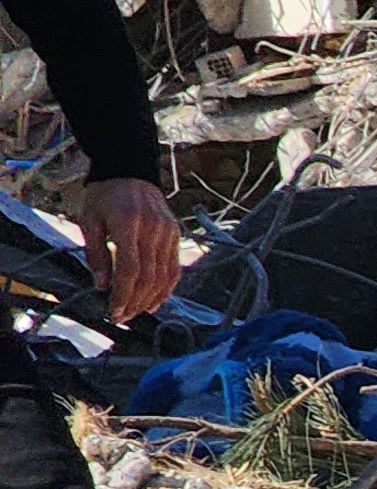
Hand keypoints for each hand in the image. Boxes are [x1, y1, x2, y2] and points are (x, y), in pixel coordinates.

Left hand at [74, 178, 176, 323]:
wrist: (129, 171)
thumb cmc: (105, 195)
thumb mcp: (90, 220)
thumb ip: (96, 253)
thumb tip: (101, 285)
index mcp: (128, 224)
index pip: (130, 269)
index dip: (123, 294)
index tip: (114, 311)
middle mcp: (153, 230)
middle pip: (149, 276)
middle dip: (136, 301)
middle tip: (123, 317)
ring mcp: (168, 233)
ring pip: (165, 275)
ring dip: (152, 298)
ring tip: (139, 312)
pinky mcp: (176, 235)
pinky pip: (174, 267)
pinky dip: (166, 287)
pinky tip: (156, 299)